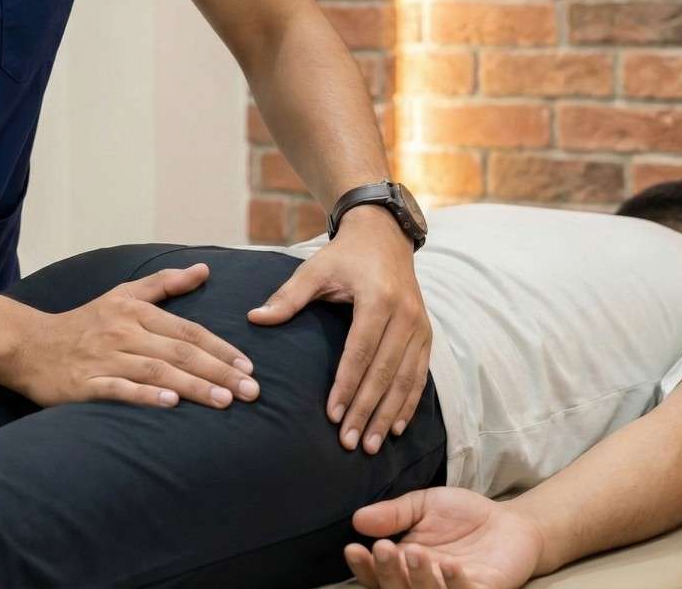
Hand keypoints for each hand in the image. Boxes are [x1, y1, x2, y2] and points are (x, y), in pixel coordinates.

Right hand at [3, 262, 260, 411]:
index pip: (187, 330)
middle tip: (251, 391)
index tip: (249, 366)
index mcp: (134, 311)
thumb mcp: (121, 294)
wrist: (29, 345)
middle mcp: (123, 332)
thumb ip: (164, 283)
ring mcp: (104, 358)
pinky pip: (119, 389)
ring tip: (224, 402)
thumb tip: (203, 269)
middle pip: (179, 351)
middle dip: (218, 372)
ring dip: (193, 386)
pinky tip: (170, 403)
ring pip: (157, 371)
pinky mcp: (85, 383)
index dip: (220, 348)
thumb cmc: (83, 323)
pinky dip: (145, 395)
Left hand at [248, 205, 430, 452]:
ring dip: (389, 416)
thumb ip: (288, 296)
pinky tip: (397, 427)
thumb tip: (255, 318)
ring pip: (405, 379)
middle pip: (384, 371)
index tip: (331, 415)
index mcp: (377, 298)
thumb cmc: (344, 256)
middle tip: (349, 442)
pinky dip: (408, 403)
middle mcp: (405, 314)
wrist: (384, 237)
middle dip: (367, 410)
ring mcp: (420, 326)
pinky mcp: (426, 334)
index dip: (347, 385)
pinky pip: (420, 375)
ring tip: (371, 444)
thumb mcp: (315, 269)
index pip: (360, 351)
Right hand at [343, 486, 545, 588]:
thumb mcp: (423, 504)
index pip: (376, 574)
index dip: (363, 567)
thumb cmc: (462, 514)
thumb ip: (394, 513)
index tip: (353, 548)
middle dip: (386, 573)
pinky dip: (455, 584)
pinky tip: (450, 564)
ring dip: (418, 580)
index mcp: (405, 563)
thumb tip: (357, 518)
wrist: (508, 521)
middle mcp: (424, 582)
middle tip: (383, 548)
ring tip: (415, 551)